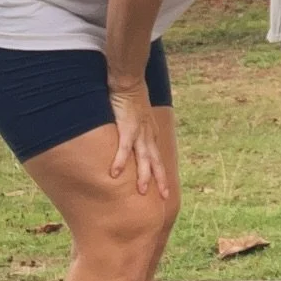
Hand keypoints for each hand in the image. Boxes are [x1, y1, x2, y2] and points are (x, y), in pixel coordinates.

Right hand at [107, 78, 169, 198]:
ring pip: (144, 158)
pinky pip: (124, 148)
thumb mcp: (137, 117)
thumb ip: (135, 130)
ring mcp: (139, 132)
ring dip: (144, 175)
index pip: (157, 157)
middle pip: (157, 161)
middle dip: (161, 180)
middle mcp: (148, 135)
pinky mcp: (127, 127)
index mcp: (151, 133)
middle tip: (165, 198)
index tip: (164, 189)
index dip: (161, 173)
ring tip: (143, 192)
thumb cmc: (130, 98)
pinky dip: (121, 161)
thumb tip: (130, 140)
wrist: (129, 82)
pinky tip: (115, 174)